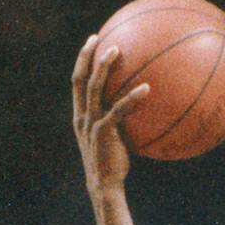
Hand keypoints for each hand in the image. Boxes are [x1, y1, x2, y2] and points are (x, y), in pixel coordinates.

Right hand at [72, 33, 150, 196]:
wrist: (105, 187)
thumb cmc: (113, 165)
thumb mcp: (114, 139)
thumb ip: (120, 120)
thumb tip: (143, 107)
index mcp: (81, 116)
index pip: (77, 82)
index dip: (82, 61)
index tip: (92, 42)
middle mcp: (82, 117)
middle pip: (79, 79)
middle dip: (86, 56)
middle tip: (98, 37)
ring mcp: (91, 124)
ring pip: (94, 87)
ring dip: (104, 66)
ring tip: (117, 50)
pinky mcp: (103, 132)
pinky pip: (118, 109)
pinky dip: (132, 97)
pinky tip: (147, 88)